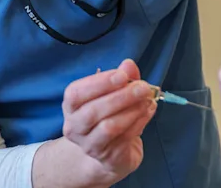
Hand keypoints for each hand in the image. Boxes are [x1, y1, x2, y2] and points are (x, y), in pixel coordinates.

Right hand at [61, 59, 156, 185]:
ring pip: (109, 127)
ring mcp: (89, 145)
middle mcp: (74, 127)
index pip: (76, 94)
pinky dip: (139, 121)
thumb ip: (121, 78)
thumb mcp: (113, 94)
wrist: (108, 155)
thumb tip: (129, 64)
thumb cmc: (108, 116)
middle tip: (142, 87)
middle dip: (120, 96)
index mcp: (72, 107)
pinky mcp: (108, 157)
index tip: (122, 75)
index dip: (99, 83)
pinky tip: (148, 110)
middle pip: (93, 111)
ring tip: (147, 99)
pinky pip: (125, 137)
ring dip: (132, 110)